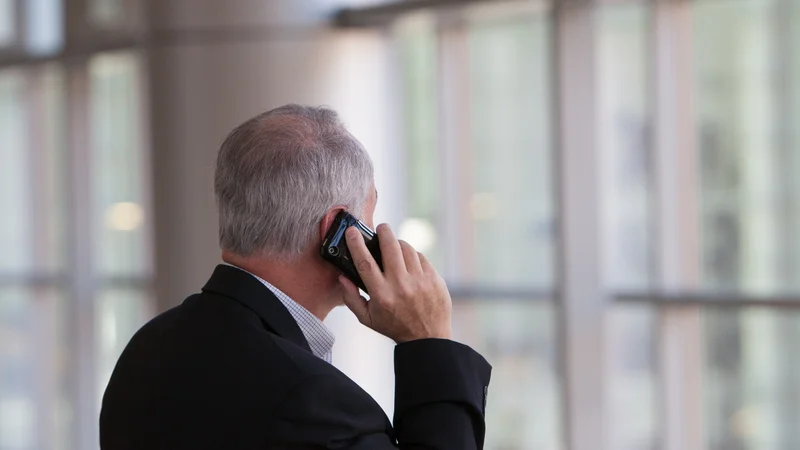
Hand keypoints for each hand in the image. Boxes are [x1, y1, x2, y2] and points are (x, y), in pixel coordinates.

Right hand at [339, 224, 451, 343]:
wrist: (427, 338)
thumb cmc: (394, 327)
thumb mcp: (367, 319)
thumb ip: (351, 298)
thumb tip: (343, 277)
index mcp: (381, 295)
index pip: (365, 262)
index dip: (356, 244)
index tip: (352, 231)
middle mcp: (400, 286)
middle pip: (390, 247)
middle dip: (384, 231)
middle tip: (381, 228)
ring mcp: (419, 281)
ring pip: (407, 248)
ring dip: (398, 243)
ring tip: (394, 247)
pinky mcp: (434, 279)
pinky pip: (421, 257)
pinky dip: (413, 256)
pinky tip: (409, 262)